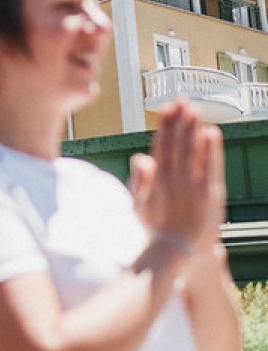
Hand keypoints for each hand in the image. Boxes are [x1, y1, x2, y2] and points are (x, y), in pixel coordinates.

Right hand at [130, 99, 225, 252]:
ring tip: (194, 109)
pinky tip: (211, 132)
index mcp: (156, 179)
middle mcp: (173, 178)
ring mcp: (191, 184)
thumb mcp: (139, 205)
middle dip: (179, 120)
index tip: (167, 109)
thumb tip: (141, 157)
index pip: (161, 145)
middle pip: (176, 143)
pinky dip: (211, 149)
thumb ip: (140, 180)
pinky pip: (210, 166)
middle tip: (181, 100)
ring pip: (192, 150)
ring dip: (193, 128)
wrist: (175, 251)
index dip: (164, 126)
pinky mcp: (208, 193)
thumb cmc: (155, 230)